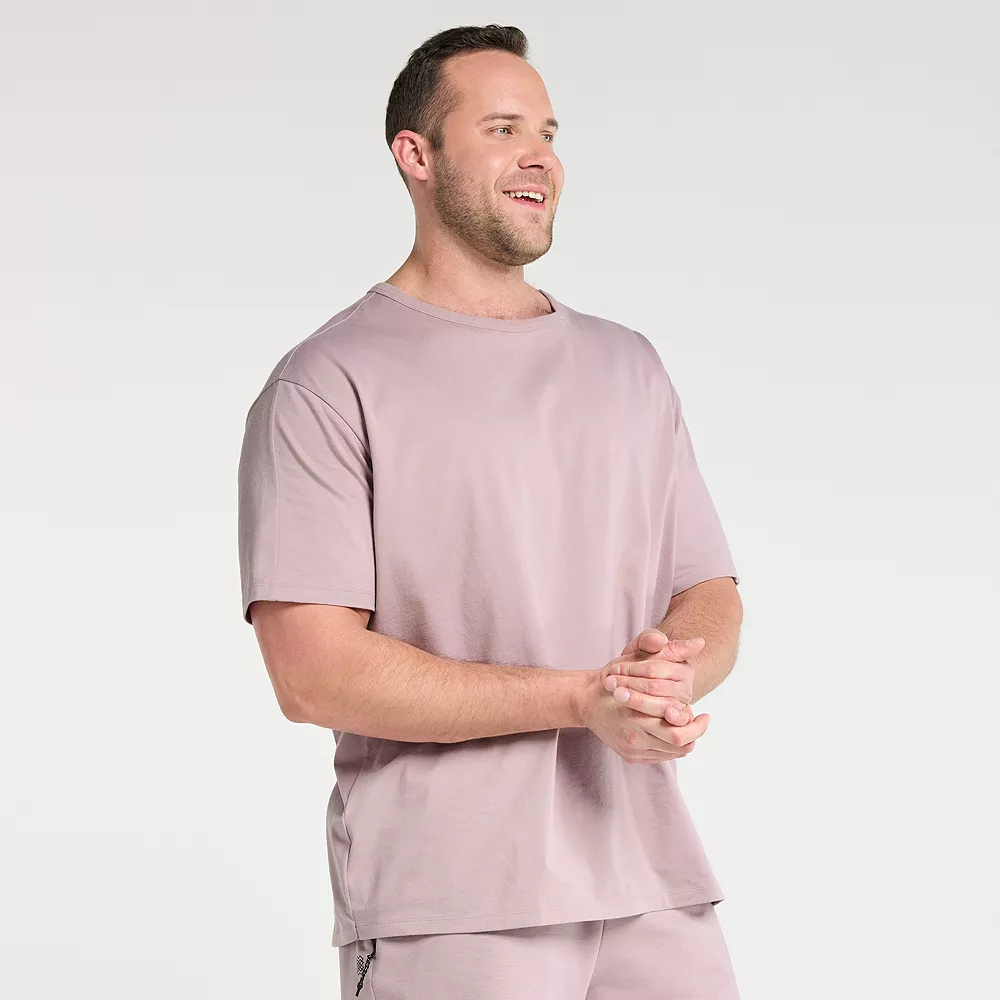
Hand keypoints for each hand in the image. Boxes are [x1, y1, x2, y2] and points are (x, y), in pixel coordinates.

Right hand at [575, 644, 710, 763]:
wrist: (586, 700)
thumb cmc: (613, 676)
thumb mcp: (634, 655)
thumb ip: (659, 645)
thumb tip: (698, 642)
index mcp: (635, 709)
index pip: (677, 725)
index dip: (694, 722)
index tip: (703, 714)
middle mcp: (633, 733)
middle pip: (678, 741)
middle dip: (695, 732)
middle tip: (702, 720)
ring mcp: (631, 747)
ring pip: (672, 752)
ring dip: (685, 739)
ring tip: (687, 724)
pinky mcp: (630, 756)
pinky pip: (661, 757)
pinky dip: (670, 746)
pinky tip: (670, 730)